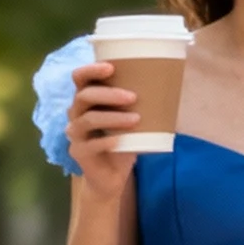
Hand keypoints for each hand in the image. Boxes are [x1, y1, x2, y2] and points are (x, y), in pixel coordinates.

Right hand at [66, 61, 137, 197]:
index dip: (91, 70)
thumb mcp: (130, 120)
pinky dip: (108, 141)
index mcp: (86, 100)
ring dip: (113, 117)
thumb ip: (137, 104)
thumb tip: (168, 84)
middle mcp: (76, 114)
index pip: (80, 78)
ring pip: (88, 120)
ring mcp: (75, 134)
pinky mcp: (78, 153)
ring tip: (136, 119)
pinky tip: (122, 141)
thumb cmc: (123, 142)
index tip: (111, 67)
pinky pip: (91, 145)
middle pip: (84, 96)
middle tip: (133, 97)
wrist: (111, 177)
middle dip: (109, 94)